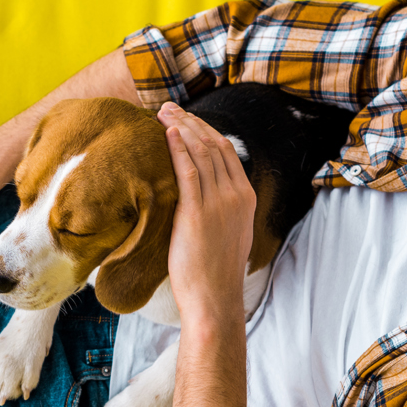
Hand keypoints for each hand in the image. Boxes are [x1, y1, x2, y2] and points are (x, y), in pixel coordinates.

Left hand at [159, 102, 255, 325]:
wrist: (215, 298)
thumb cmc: (215, 272)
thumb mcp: (227, 233)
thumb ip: (221, 209)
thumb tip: (202, 197)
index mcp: (244, 197)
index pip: (225, 150)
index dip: (203, 129)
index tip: (185, 118)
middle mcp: (235, 195)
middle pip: (212, 145)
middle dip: (189, 121)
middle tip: (168, 108)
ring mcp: (218, 203)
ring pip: (200, 153)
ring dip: (180, 128)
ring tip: (162, 113)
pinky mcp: (197, 214)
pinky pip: (188, 172)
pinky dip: (178, 149)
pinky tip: (167, 134)